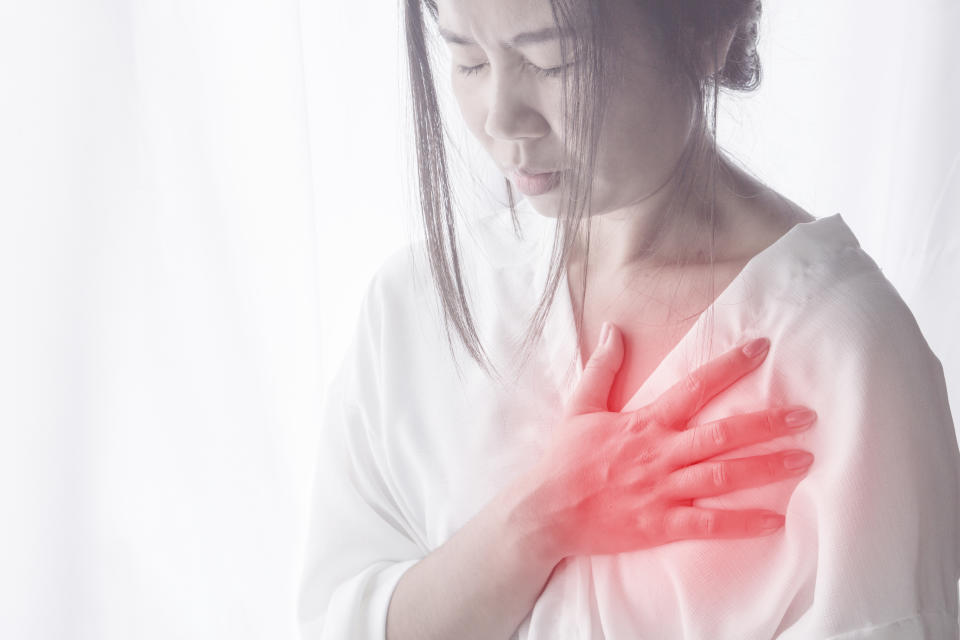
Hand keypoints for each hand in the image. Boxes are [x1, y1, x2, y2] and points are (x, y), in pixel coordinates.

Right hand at [518, 323, 816, 560]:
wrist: (545, 512)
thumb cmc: (564, 461)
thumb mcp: (580, 408)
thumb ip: (602, 369)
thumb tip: (616, 329)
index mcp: (644, 423)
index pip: (694, 387)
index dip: (730, 366)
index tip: (761, 348)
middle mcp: (660, 453)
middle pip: (723, 433)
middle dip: (767, 422)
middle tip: (806, 415)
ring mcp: (662, 490)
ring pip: (723, 475)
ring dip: (766, 467)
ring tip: (804, 459)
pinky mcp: (661, 525)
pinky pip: (709, 524)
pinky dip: (742, 523)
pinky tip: (775, 520)